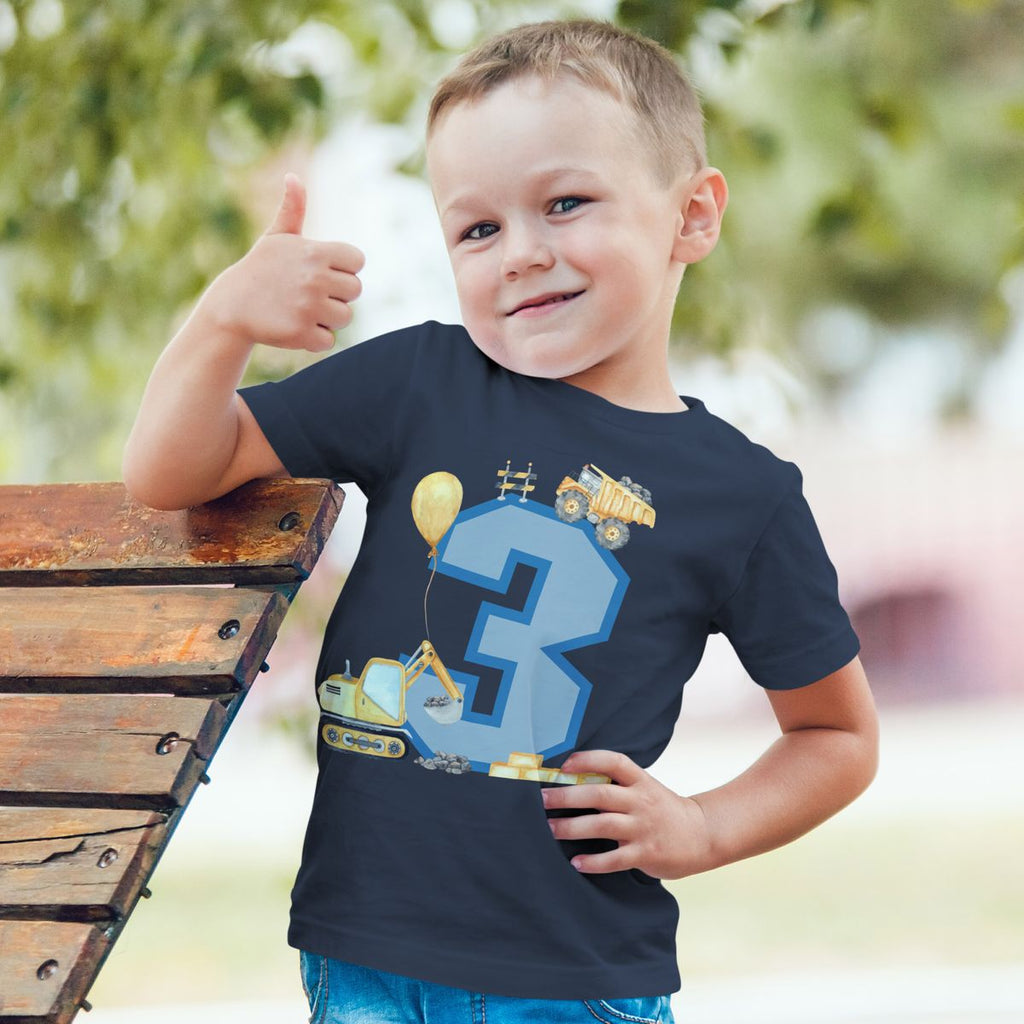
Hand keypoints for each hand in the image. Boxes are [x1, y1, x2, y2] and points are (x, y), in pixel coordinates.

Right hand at [208, 173, 364, 352]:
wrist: (231, 306)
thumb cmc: (260, 269)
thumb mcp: (276, 238)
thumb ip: (293, 209)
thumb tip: (293, 177)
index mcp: (316, 252)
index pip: (357, 261)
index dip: (343, 269)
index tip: (322, 272)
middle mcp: (315, 278)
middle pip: (355, 291)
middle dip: (337, 294)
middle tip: (309, 293)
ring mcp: (309, 307)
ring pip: (345, 317)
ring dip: (327, 317)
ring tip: (301, 309)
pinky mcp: (302, 333)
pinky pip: (329, 340)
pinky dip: (315, 338)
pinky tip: (295, 326)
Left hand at [542, 750, 714, 879]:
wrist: (702, 834)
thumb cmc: (662, 809)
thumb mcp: (644, 788)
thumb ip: (616, 784)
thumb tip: (571, 779)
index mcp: (640, 780)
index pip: (613, 761)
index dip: (588, 760)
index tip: (563, 765)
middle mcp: (641, 801)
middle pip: (600, 793)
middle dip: (567, 796)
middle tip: (542, 800)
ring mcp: (644, 827)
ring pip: (603, 824)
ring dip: (573, 827)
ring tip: (550, 830)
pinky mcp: (647, 853)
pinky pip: (615, 859)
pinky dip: (594, 862)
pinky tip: (576, 862)